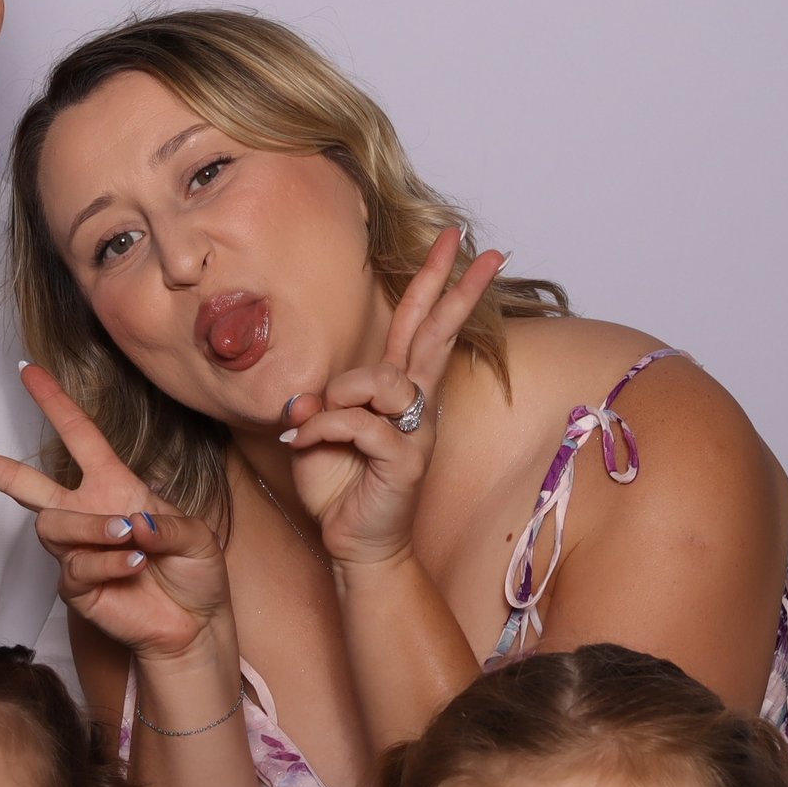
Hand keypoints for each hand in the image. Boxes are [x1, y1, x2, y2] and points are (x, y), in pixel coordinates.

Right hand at [0, 365, 229, 667]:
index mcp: (114, 486)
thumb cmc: (196, 573)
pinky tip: (133, 567)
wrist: (194, 625)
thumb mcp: (197, 537)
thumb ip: (168, 524)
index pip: (78, 436)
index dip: (54, 403)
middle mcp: (86, 513)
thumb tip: (129, 521)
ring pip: (53, 526)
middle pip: (21, 482)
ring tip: (132, 539)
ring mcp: (75, 551)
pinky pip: (74, 567)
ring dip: (93, 529)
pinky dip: (107, 563)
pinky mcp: (75, 587)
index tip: (27, 370)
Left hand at [280, 229, 506, 567]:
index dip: (436, 283)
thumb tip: (313, 395)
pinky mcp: (406, 460)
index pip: (418, 325)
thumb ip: (321, 403)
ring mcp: (415, 432)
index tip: (459, 243)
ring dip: (341, 394)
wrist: (353, 543)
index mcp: (396, 390)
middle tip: (483, 250)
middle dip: (455, 290)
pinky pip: (359, 424)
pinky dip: (324, 430)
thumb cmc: (339, 484)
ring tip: (316, 420)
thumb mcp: (318, 431)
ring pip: (384, 380)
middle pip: (436, 335)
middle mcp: (414, 404)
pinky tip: (305, 442)